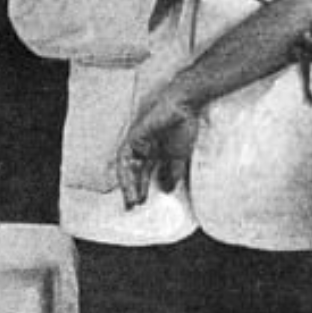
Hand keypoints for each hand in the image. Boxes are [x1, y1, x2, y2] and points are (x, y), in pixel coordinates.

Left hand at [115, 91, 198, 208]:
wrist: (186, 106)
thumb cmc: (184, 126)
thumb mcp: (179, 156)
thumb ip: (172, 172)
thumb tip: (167, 189)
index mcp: (155, 152)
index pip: (145, 174)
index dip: (142, 189)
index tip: (141, 204)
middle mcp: (144, 148)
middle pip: (134, 172)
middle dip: (133, 189)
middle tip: (132, 206)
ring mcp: (137, 141)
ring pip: (127, 166)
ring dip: (128, 183)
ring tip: (131, 199)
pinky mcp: (134, 135)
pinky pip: (125, 155)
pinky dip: (126, 169)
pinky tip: (128, 181)